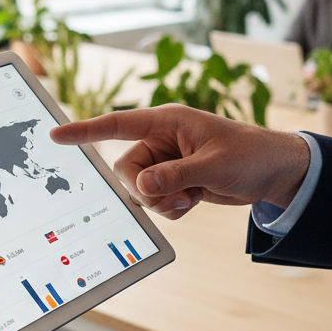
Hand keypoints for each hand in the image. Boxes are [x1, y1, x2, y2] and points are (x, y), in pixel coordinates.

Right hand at [50, 104, 309, 218]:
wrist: (276, 173)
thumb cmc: (250, 156)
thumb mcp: (213, 167)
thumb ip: (174, 177)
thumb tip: (141, 188)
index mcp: (167, 122)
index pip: (117, 124)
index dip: (85, 131)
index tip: (55, 136)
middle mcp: (160, 140)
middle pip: (125, 170)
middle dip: (145, 190)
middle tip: (178, 197)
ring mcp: (165, 162)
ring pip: (138, 189)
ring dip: (160, 203)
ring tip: (191, 199)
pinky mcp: (173, 181)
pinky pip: (154, 201)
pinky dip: (169, 209)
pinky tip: (193, 203)